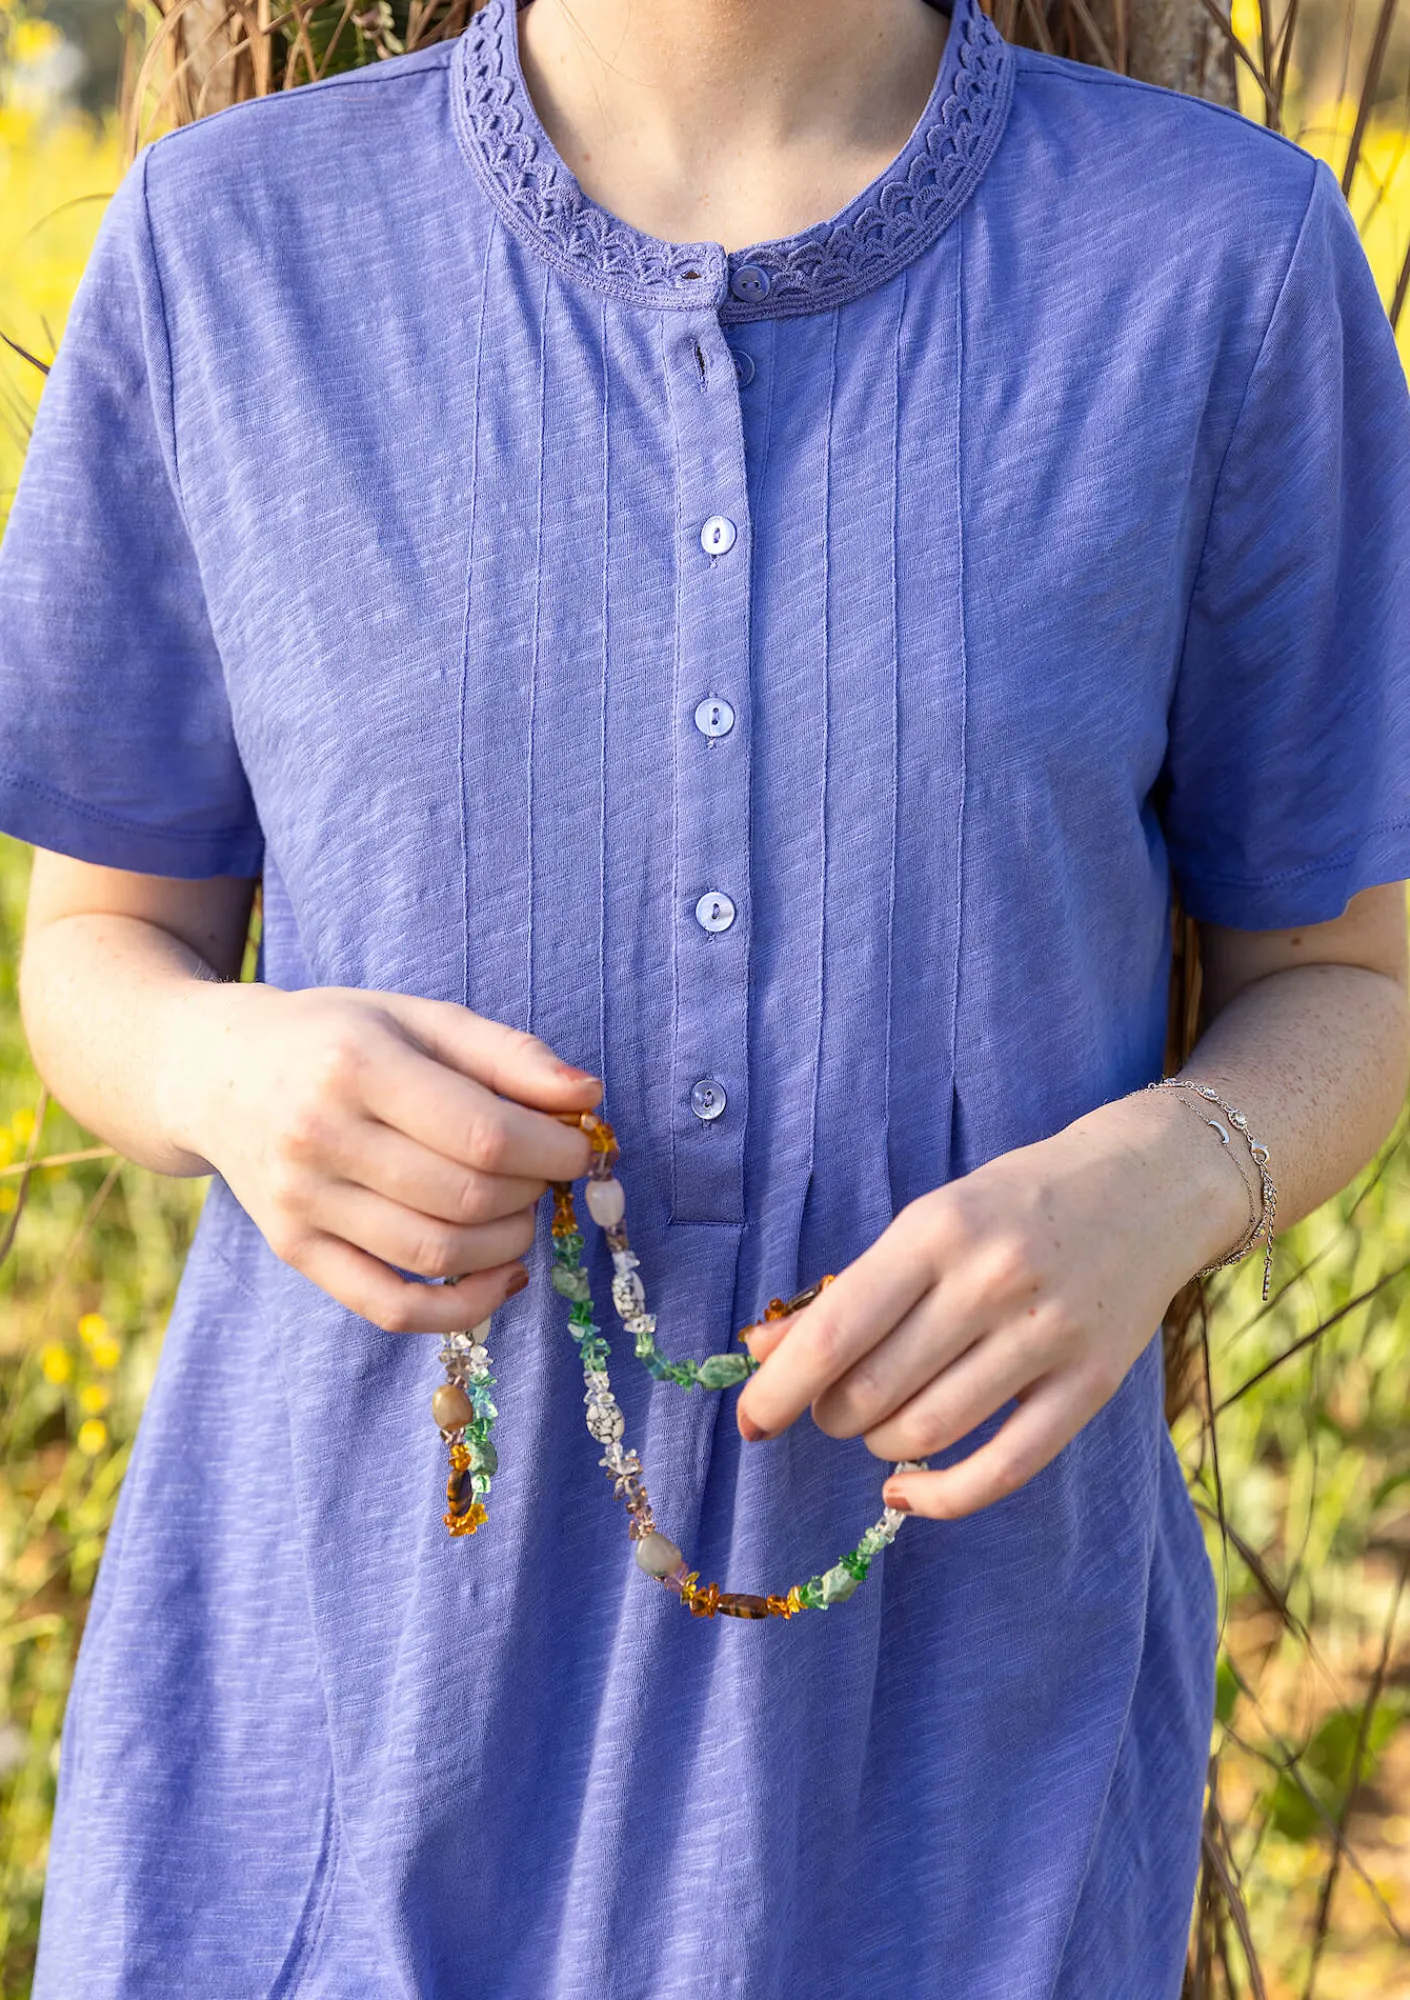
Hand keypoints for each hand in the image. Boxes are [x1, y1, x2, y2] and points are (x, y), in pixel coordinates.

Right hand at [173, 983, 601, 1331]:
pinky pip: (388, 1307)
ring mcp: (301, 1202)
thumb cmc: (334, 1036)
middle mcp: (320, 1136)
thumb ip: (507, 1053)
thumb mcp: (417, 1017)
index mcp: (356, 1063)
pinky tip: (501, 1278)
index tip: (579, 1145)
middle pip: (464, 1197)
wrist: (213, 1071)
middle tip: (544, 1173)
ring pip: (435, 1255)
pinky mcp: (293, 1250)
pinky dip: (460, 1309)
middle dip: (532, 1193)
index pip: (482, 1132)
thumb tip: (588, 1096)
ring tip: (519, 1211)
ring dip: (507, 1244)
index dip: (552, 1149)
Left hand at [734, 1090, 1250, 1517]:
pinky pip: (1003, 1469)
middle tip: (832, 1408)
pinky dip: (940, 1498)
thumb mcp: (925, 1224)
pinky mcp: (1092, 1385)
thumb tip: (760, 1355)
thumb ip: (847, 1291)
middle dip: (831, 1416)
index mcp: (936, 1230)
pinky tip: (906, 1493)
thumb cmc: (1013, 1204)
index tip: (750, 1421)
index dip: (778, 1390)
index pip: (836, 1332)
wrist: (1145, 1186)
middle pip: (874, 1391)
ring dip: (879, 1447)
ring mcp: (1048, 1336)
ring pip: (926, 1433)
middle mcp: (991, 1281)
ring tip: (878, 1427)